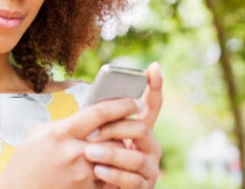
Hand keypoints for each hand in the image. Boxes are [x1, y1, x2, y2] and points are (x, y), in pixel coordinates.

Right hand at [0, 97, 143, 188]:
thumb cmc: (25, 164)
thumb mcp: (39, 135)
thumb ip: (65, 124)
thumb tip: (89, 116)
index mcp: (60, 133)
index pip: (99, 112)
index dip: (122, 104)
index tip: (136, 101)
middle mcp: (73, 152)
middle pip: (113, 135)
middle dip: (125, 130)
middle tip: (135, 123)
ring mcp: (80, 174)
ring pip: (113, 157)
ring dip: (118, 152)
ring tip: (119, 146)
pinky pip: (107, 178)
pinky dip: (110, 171)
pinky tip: (107, 168)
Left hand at [84, 62, 162, 187]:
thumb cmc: (97, 162)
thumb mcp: (99, 140)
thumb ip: (102, 124)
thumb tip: (93, 105)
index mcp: (140, 132)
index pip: (151, 106)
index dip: (155, 87)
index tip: (153, 67)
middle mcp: (150, 147)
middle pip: (141, 129)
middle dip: (115, 129)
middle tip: (90, 133)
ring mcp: (150, 168)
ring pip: (137, 157)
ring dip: (111, 153)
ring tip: (89, 153)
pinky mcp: (144, 187)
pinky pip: (132, 180)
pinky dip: (114, 174)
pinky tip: (98, 170)